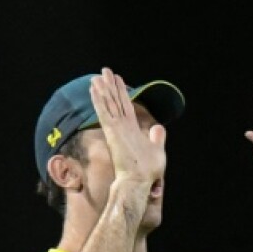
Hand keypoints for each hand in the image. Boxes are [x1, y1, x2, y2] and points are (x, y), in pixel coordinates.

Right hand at [89, 68, 166, 182]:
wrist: (140, 181)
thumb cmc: (148, 170)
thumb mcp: (157, 150)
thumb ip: (156, 138)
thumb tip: (158, 127)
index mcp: (132, 130)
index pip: (125, 106)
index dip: (122, 92)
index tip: (118, 80)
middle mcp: (122, 127)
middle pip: (115, 101)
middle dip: (110, 85)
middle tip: (104, 70)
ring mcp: (116, 128)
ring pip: (108, 103)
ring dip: (102, 88)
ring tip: (97, 75)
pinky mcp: (111, 131)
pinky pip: (103, 112)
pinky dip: (98, 99)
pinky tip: (94, 88)